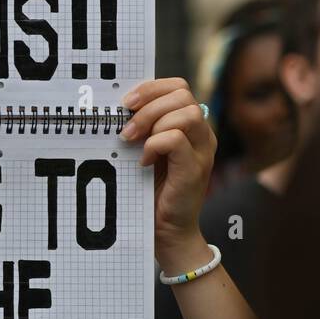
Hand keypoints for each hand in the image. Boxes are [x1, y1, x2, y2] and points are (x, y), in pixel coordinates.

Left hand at [121, 77, 215, 270]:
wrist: (166, 232)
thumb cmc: (152, 191)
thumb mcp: (145, 152)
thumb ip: (142, 129)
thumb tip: (117, 107)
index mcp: (191, 126)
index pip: (178, 87)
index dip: (151, 88)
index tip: (126, 103)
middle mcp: (202, 134)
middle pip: (183, 94)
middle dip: (149, 105)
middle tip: (126, 128)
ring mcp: (202, 151)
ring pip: (185, 113)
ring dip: (152, 123)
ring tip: (132, 143)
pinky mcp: (195, 169)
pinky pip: (177, 139)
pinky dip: (155, 145)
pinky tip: (143, 161)